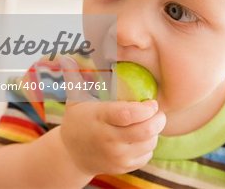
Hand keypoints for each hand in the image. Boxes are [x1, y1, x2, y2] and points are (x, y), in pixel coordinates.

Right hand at [58, 56, 165, 175]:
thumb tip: (66, 57)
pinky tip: (141, 137)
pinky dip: (148, 145)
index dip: (144, 109)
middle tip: (157, 112)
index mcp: (100, 119)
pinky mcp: (123, 167)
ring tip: (148, 122)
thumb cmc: (78, 120)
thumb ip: (75, 78)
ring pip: (149, 144)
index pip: (127, 115)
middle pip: (144, 131)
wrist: (72, 155)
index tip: (151, 102)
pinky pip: (146, 155)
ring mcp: (116, 156)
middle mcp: (109, 140)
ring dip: (154, 132)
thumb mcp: (75, 99)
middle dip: (158, 120)